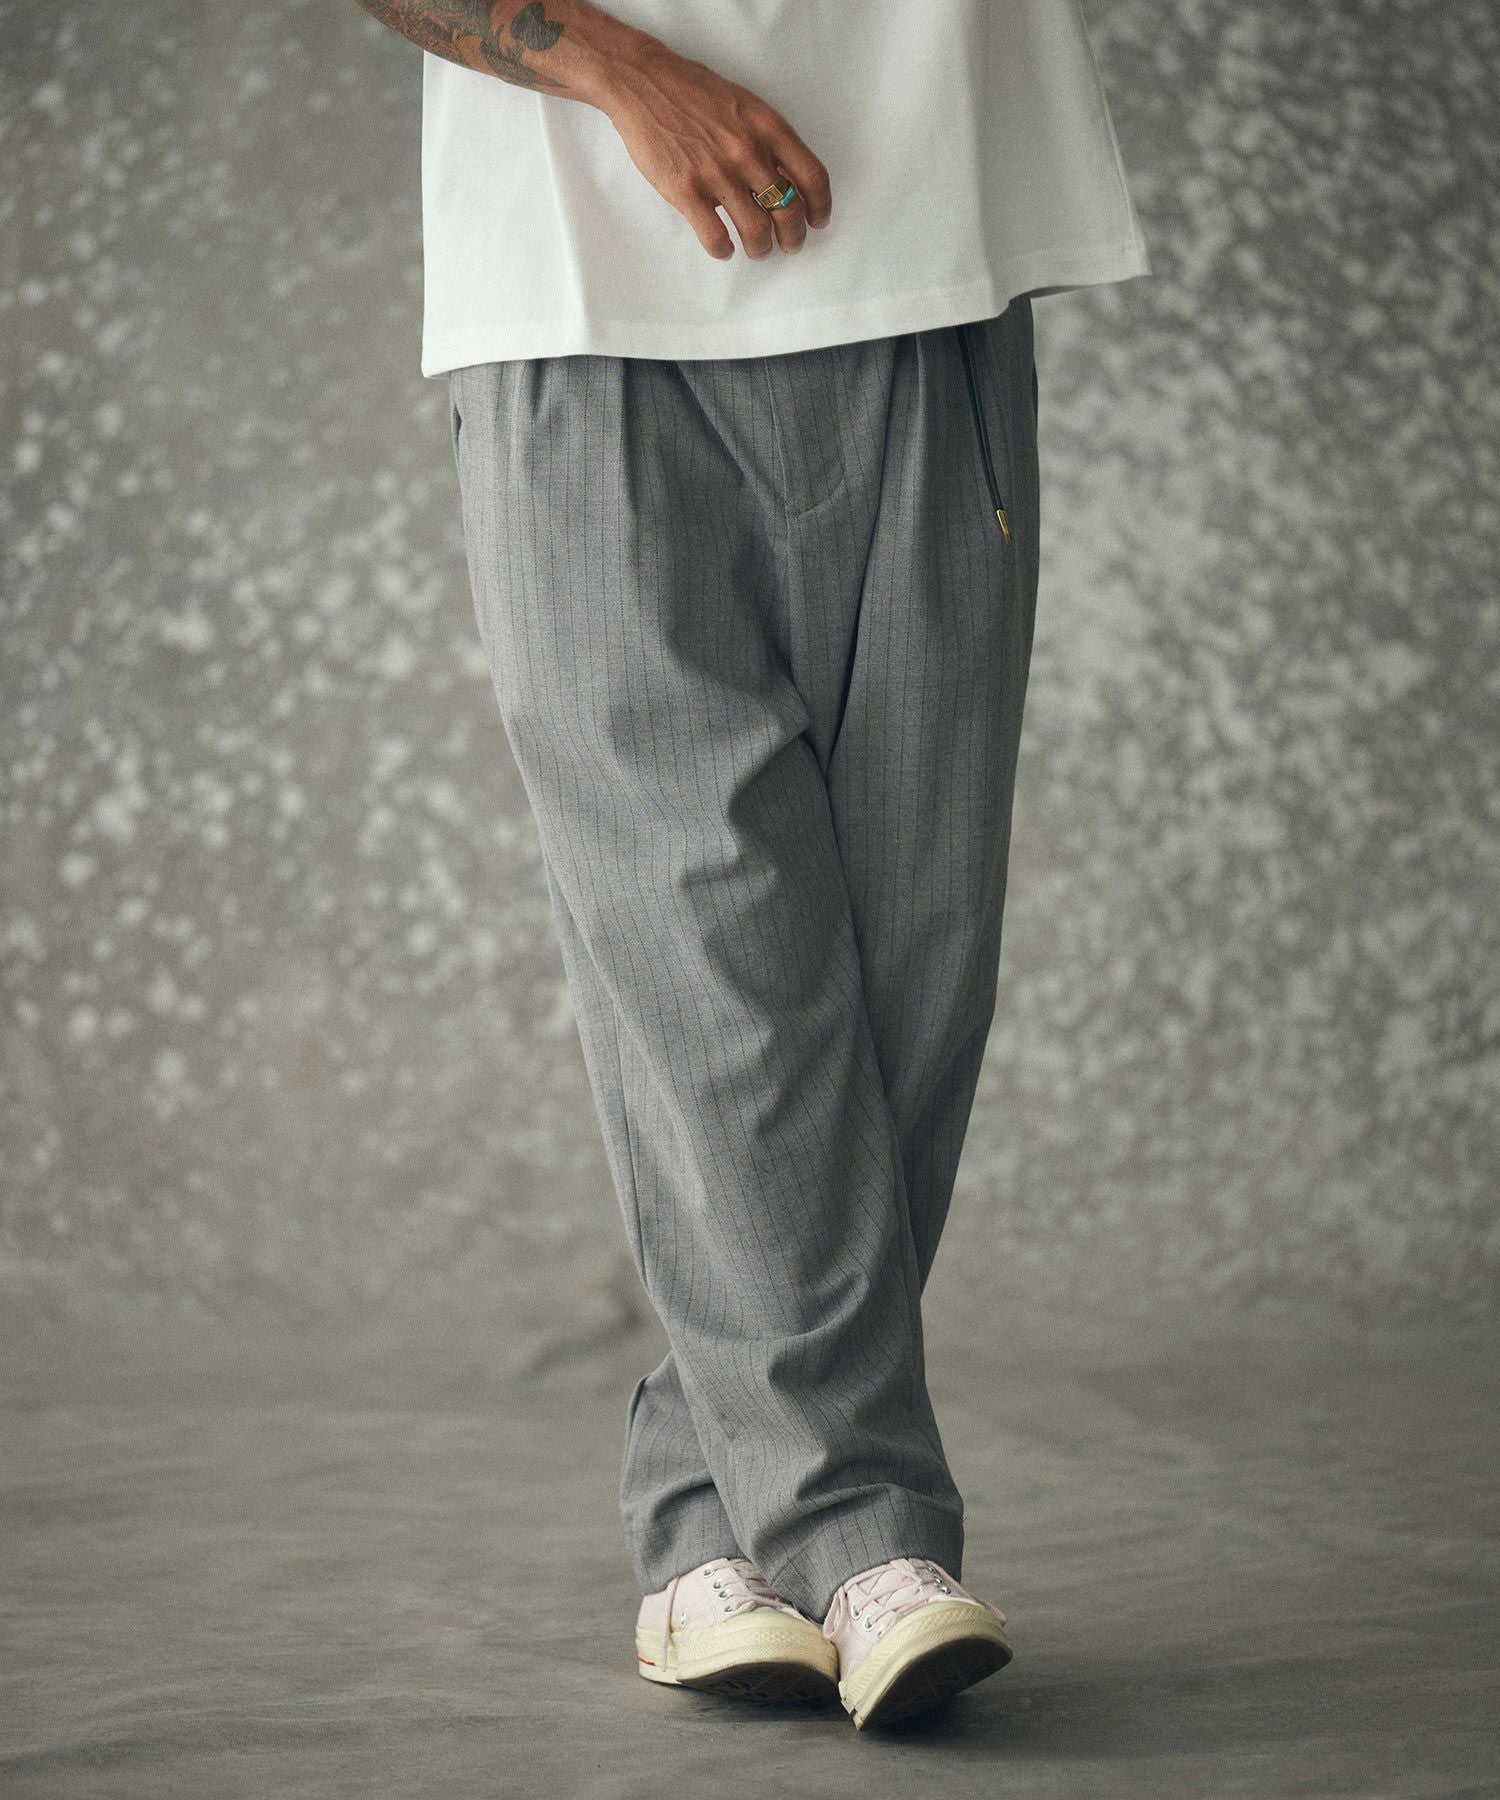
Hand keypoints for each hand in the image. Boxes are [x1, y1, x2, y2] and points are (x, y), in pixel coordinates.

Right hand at [600, 41, 831, 260]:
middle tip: (788, 244)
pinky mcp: (686, 191)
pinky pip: (716, 238)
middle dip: (793, 237)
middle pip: (788, 212)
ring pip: (756, 231)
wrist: (645, 83)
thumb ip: (768, 140)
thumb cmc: (695, 92)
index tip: (816, 221)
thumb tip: (786, 179)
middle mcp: (748, 152)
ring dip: (761, 249)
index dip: (820, 207)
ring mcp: (717, 173)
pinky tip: (724, 247)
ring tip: (757, 249)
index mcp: (767, 128)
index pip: (812, 177)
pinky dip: (724, 250)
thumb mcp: (745, 105)